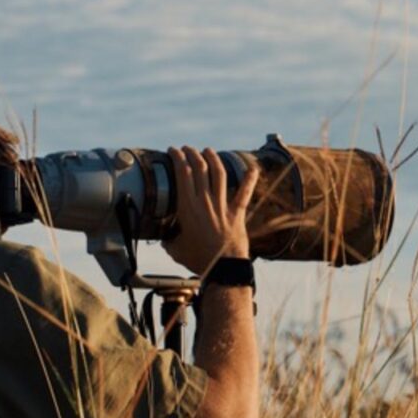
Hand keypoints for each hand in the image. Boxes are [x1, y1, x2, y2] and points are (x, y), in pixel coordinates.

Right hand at [161, 146, 259, 274]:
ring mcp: (222, 206)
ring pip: (218, 174)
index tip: (173, 151)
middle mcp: (205, 202)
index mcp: (187, 207)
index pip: (182, 174)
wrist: (222, 267)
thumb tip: (164, 240)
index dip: (178, 158)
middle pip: (199, 168)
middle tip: (188, 149)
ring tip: (208, 151)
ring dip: (213, 159)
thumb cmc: (197, 260)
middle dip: (192, 154)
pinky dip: (249, 180)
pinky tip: (253, 169)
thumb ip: (169, 240)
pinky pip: (244, 193)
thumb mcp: (175, 249)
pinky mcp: (237, 213)